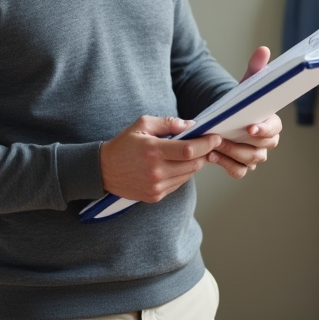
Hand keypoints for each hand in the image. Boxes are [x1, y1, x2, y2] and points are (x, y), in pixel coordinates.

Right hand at [100, 116, 221, 202]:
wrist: (103, 170)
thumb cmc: (124, 144)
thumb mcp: (142, 125)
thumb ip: (168, 123)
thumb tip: (191, 125)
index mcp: (153, 151)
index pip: (189, 150)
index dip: (206, 144)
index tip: (215, 138)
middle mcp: (156, 171)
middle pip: (193, 164)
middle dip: (203, 153)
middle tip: (205, 144)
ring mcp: (156, 186)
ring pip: (188, 175)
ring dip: (193, 164)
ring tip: (186, 154)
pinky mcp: (155, 196)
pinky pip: (178, 184)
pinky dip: (182, 174)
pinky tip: (173, 165)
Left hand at [207, 46, 282, 177]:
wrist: (225, 119)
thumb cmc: (240, 102)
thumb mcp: (247, 85)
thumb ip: (256, 69)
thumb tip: (263, 50)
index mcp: (272, 123)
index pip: (275, 129)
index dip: (264, 129)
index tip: (250, 127)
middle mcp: (266, 142)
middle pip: (261, 149)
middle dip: (240, 145)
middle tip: (221, 138)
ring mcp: (254, 156)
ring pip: (249, 161)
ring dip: (230, 155)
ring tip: (212, 147)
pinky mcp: (241, 165)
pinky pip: (238, 171)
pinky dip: (225, 165)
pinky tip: (211, 157)